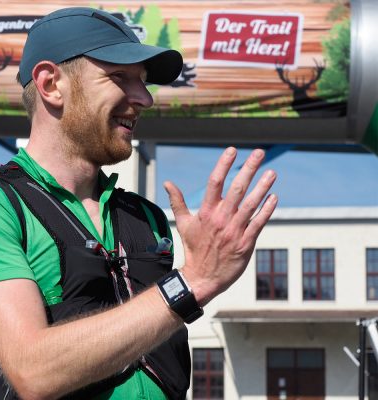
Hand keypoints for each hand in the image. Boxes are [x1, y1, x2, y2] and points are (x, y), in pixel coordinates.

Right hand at [164, 147, 276, 305]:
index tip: (233, 150)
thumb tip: (168, 183)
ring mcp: (234, 231)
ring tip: (272, 172)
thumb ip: (178, 201)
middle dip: (249, 169)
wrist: (201, 277)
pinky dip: (267, 209)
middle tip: (260, 153)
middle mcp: (221, 219)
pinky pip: (258, 223)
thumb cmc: (193, 249)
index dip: (224, 165)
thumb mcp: (183, 224)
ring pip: (251, 204)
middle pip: (237, 189)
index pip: (215, 183)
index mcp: (206, 212)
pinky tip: (273, 197)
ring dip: (263, 187)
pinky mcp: (245, 243)